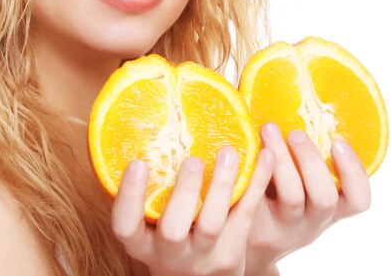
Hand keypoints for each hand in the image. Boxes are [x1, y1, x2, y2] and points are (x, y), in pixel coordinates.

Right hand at [111, 147, 275, 275]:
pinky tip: (265, 156)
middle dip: (183, 193)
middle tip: (191, 159)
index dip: (129, 196)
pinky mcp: (233, 253)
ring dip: (221, 185)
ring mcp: (204, 257)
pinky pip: (246, 216)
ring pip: (212, 223)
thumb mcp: (148, 226)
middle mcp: (170, 256)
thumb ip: (146, 194)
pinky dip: (256, 184)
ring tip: (228, 151)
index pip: (126, 225)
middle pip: (173, 230)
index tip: (138, 163)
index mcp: (141, 244)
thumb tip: (139, 132)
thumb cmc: (167, 234)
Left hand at [243, 123, 371, 274]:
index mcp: (329, 209)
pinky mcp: (254, 225)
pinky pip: (256, 199)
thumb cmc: (273, 193)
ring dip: (282, 159)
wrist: (241, 238)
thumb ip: (302, 154)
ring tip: (267, 129)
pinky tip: (242, 146)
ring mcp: (283, 226)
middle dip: (311, 160)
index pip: (357, 199)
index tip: (338, 143)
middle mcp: (311, 221)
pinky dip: (252, 170)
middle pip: (324, 198)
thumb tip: (298, 90)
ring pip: (292, 196)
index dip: (353, 173)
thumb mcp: (298, 183)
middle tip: (294, 132)